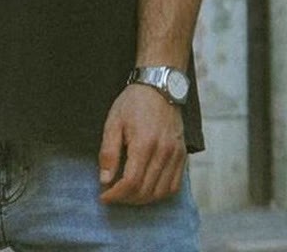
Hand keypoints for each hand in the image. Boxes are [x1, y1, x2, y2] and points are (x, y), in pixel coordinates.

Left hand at [98, 84, 186, 204]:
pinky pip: (174, 186)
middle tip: (113, 195)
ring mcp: (175, 155)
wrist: (159, 87)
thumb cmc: (134, 103)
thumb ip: (108, 152)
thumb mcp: (114, 122)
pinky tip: (147, 189)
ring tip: (128, 195)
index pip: (131, 182)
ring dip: (142, 200)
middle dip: (126, 199)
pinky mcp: (182, 155)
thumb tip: (105, 179)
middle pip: (146, 191)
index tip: (104, 196)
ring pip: (160, 192)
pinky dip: (160, 194)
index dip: (116, 194)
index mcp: (144, 143)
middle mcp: (163, 152)